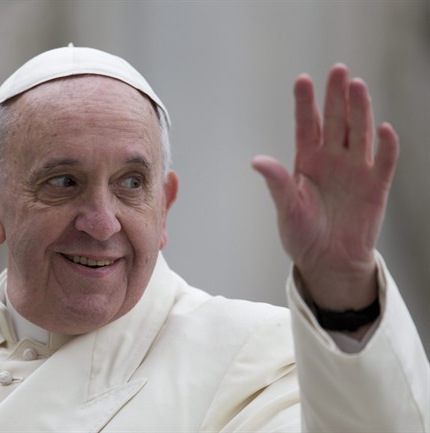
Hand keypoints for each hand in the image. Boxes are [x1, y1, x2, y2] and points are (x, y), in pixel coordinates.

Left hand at [252, 64, 398, 311]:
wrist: (328, 262)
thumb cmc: (302, 235)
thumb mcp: (286, 210)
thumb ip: (277, 184)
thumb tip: (257, 161)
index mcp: (306, 162)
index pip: (306, 126)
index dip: (305, 104)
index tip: (302, 79)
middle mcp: (331, 160)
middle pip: (335, 122)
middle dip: (335, 97)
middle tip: (337, 69)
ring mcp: (355, 171)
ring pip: (359, 134)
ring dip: (360, 111)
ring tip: (357, 86)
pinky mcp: (375, 187)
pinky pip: (383, 162)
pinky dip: (386, 146)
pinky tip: (385, 127)